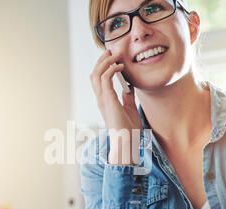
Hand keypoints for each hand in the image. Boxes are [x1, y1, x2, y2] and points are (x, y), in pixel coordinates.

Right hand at [90, 50, 141, 164]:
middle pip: (94, 73)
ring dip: (105, 62)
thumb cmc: (128, 129)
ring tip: (115, 55)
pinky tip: (120, 66)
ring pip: (97, 74)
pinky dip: (111, 70)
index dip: (103, 65)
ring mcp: (103, 100)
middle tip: (111, 50)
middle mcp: (101, 99)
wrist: (127, 141)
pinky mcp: (108, 101)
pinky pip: (105, 80)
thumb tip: (129, 88)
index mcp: (105, 100)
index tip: (113, 56)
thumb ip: (128, 98)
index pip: (98, 78)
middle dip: (101, 60)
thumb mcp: (130, 109)